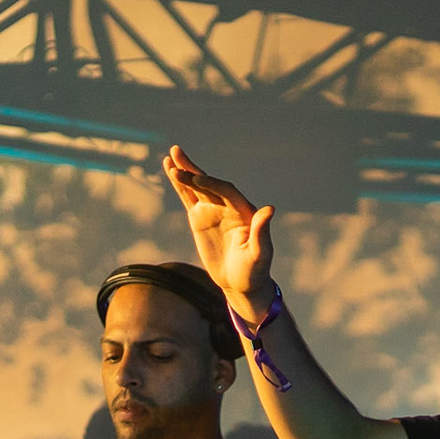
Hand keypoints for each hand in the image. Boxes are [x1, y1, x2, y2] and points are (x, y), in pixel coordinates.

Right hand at [161, 144, 274, 308]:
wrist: (241, 283)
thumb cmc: (254, 270)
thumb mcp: (259, 254)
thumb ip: (261, 232)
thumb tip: (269, 209)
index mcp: (244, 211)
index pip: (227, 191)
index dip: (212, 184)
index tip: (197, 179)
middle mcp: (229, 205)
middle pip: (209, 183)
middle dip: (193, 171)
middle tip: (176, 156)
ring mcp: (213, 210)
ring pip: (196, 187)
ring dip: (184, 172)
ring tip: (170, 156)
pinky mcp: (200, 217)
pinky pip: (188, 198)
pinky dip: (179, 185)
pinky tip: (170, 170)